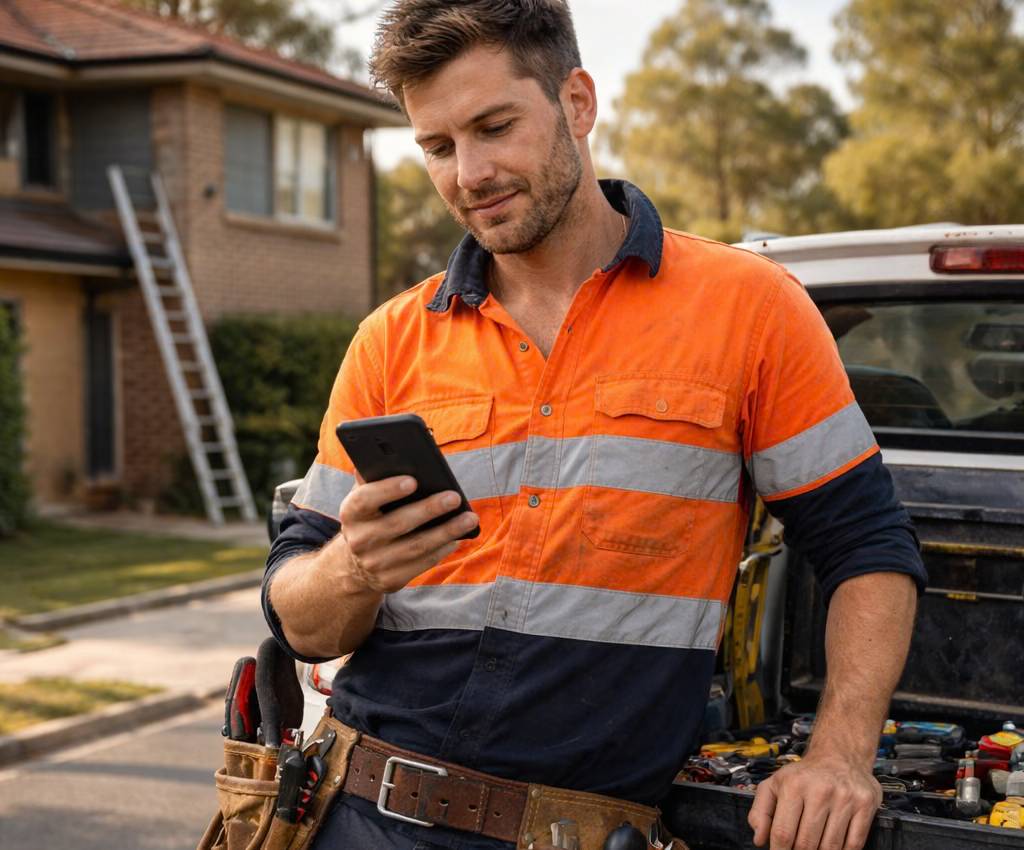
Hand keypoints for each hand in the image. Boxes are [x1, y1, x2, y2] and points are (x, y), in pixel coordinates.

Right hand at [336, 473, 478, 593]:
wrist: (356, 564)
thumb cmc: (371, 517)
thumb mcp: (365, 496)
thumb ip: (374, 476)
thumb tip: (389, 455)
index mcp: (351, 513)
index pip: (365, 499)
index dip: (388, 490)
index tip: (413, 480)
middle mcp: (359, 540)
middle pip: (397, 523)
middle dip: (429, 509)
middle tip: (454, 497)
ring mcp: (374, 563)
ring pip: (415, 546)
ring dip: (446, 532)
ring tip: (469, 518)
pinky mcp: (390, 581)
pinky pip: (421, 564)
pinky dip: (442, 550)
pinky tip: (458, 538)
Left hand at [747, 753, 880, 849]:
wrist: (840, 755)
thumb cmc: (804, 775)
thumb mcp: (774, 784)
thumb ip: (760, 812)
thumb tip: (760, 840)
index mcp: (793, 785)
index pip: (783, 833)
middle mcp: (820, 790)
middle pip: (807, 844)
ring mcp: (845, 798)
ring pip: (830, 847)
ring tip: (814, 848)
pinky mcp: (865, 805)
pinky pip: (854, 844)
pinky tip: (833, 847)